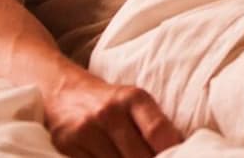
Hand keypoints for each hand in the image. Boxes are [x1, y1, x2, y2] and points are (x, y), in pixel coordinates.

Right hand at [43, 71, 182, 157]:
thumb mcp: (135, 102)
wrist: (62, 91)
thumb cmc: (109, 101)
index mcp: (132, 98)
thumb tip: (181, 151)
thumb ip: (156, 126)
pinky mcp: (67, 145)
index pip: (158, 132)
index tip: (179, 157)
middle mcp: (108, 112)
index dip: (172, 152)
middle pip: (139, 156)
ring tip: (132, 157)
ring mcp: (85, 130)